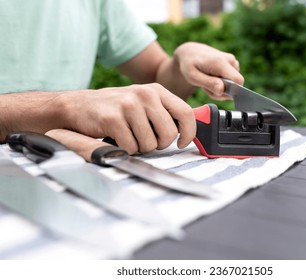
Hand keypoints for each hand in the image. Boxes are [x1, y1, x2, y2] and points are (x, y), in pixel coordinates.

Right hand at [61, 83, 195, 153]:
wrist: (78, 106)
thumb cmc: (116, 109)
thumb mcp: (143, 102)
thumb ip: (164, 113)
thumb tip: (187, 131)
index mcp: (156, 90)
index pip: (186, 113)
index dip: (189, 132)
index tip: (182, 142)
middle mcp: (145, 94)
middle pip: (169, 133)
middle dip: (159, 144)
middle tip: (145, 140)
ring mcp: (129, 105)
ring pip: (150, 144)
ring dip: (140, 148)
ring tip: (128, 136)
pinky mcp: (113, 118)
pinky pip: (131, 147)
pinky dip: (125, 149)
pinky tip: (116, 138)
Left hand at [173, 42, 243, 99]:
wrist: (190, 52)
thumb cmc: (189, 64)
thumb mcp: (193, 76)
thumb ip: (208, 83)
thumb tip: (222, 90)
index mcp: (220, 63)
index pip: (238, 80)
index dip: (232, 92)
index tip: (217, 93)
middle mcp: (230, 60)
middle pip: (235, 85)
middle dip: (221, 92)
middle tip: (205, 87)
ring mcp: (232, 61)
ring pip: (233, 84)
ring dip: (219, 88)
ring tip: (206, 81)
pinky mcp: (233, 63)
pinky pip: (231, 80)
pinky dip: (221, 83)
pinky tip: (211, 78)